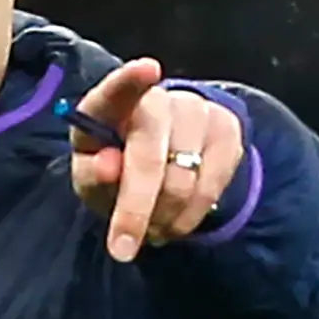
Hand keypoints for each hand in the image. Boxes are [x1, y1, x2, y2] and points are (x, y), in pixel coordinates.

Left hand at [67, 57, 245, 261]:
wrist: (162, 163)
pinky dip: (189, 216)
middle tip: (122, 250)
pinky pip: (213, 185)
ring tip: (150, 229)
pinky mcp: (227, 129)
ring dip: (162, 217)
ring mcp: (196, 110)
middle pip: (149, 154)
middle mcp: (156, 99)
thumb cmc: (115, 167)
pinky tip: (174, 221)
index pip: (116, 89)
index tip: (148, 69)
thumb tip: (108, 165)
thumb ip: (92, 173)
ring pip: (182, 178)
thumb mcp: (91, 177)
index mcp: (109, 104)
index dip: (130, 79)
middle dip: (135, 207)